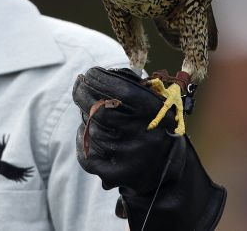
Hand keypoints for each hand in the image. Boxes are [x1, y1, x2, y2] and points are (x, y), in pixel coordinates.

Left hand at [73, 67, 225, 230]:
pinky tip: (88, 131)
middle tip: (80, 84)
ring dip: (87, 116)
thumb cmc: (156, 125)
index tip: (89, 73)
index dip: (100, 79)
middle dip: (83, 92)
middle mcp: (142, 135)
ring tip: (94, 113)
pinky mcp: (114, 174)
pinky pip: (85, 151)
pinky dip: (82, 138)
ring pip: (91, 129)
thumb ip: (132, 85)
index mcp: (154, 113)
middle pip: (99, 110)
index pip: (120, 92)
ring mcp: (127, 156)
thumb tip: (97, 76)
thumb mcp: (156, 101)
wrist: (166, 169)